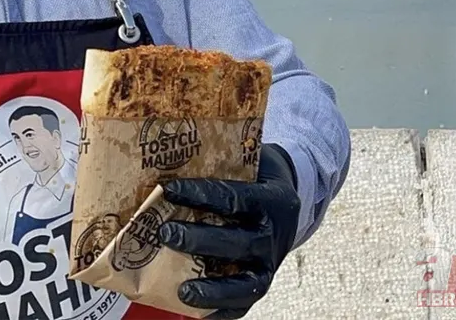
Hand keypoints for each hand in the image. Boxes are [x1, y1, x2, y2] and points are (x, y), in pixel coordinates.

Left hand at [158, 144, 300, 318]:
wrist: (291, 195)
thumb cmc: (257, 173)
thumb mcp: (248, 159)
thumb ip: (221, 161)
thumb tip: (171, 152)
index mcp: (273, 199)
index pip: (234, 198)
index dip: (200, 193)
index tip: (169, 189)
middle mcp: (275, 234)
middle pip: (237, 242)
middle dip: (199, 240)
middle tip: (165, 233)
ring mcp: (272, 262)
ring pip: (246, 282)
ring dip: (213, 288)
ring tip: (182, 289)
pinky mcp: (265, 280)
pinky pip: (245, 303)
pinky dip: (221, 309)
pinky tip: (193, 308)